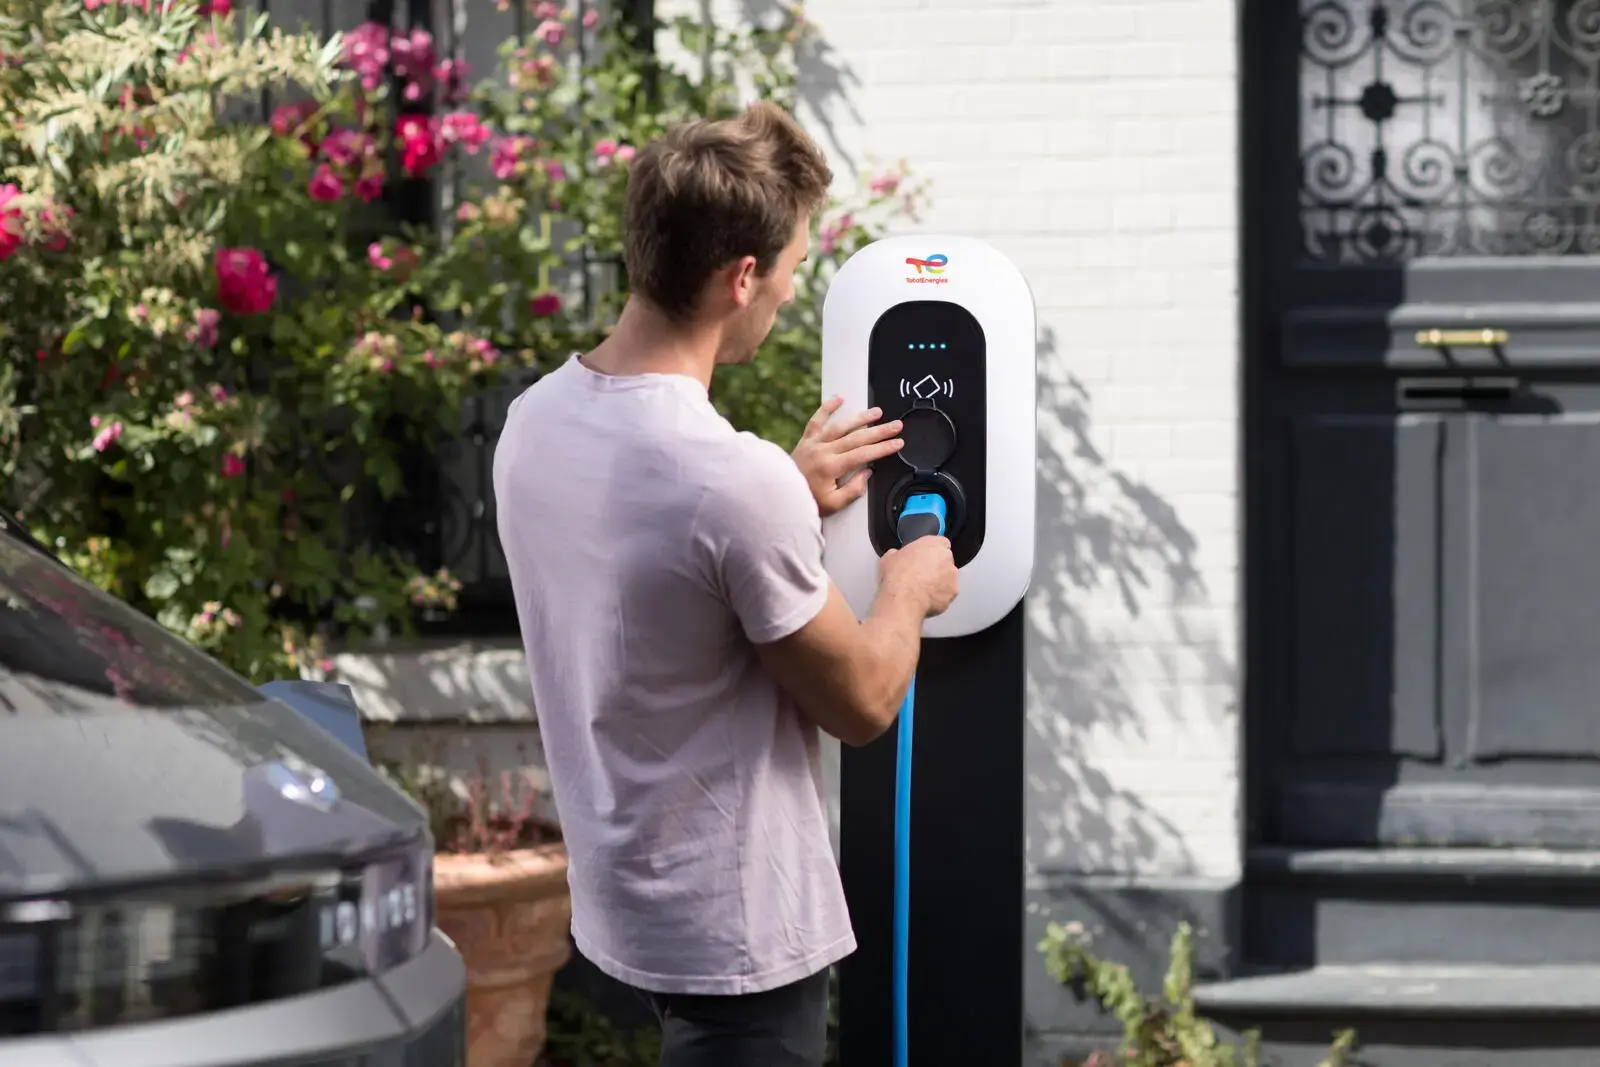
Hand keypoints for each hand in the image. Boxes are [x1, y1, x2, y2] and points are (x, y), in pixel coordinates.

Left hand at [792, 397, 904, 516]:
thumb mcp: (834, 504)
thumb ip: (853, 490)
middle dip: (879, 431)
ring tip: (876, 412)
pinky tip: (839, 398)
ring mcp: (814, 443)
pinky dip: (827, 407)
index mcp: (831, 467)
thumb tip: (866, 473)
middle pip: (857, 438)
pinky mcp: (806, 440)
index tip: (897, 443)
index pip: (864, 454)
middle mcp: (823, 451)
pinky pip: (816, 420)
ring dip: (860, 417)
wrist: (780, 496)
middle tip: (896, 426)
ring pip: (840, 426)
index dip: (883, 448)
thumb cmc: (806, 502)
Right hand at [878, 536, 958, 617]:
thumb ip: (897, 554)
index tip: (924, 558)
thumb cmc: (897, 575)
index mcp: (933, 543)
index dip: (932, 552)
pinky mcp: (953, 591)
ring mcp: (952, 575)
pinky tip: (927, 599)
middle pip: (945, 561)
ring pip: (949, 578)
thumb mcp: (889, 558)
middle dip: (937, 567)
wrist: (903, 598)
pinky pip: (948, 593)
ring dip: (940, 582)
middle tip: (922, 575)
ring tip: (923, 590)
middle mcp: (946, 556)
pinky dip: (940, 596)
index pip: (940, 543)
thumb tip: (895, 556)